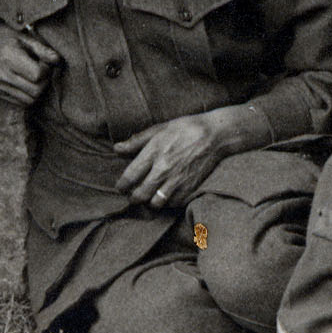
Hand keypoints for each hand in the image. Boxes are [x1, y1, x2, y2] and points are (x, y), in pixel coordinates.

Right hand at [0, 16, 58, 106]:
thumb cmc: (8, 39)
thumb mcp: (25, 38)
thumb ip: (42, 50)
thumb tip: (57, 60)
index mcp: (9, 57)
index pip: (37, 75)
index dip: (46, 70)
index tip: (44, 62)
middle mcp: (2, 74)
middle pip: (35, 91)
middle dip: (45, 82)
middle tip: (43, 71)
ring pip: (30, 100)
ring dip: (38, 91)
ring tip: (36, 78)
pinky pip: (21, 103)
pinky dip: (29, 96)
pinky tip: (28, 83)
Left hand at [117, 106, 263, 209]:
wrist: (214, 135)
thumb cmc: (185, 128)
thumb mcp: (159, 129)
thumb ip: (137, 141)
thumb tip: (117, 148)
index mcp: (153, 153)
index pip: (130, 176)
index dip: (122, 184)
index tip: (121, 186)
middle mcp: (163, 169)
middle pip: (140, 194)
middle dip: (133, 196)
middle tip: (133, 194)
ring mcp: (177, 181)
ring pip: (155, 203)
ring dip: (149, 201)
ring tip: (149, 196)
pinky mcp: (190, 188)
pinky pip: (172, 204)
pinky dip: (167, 203)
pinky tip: (165, 195)